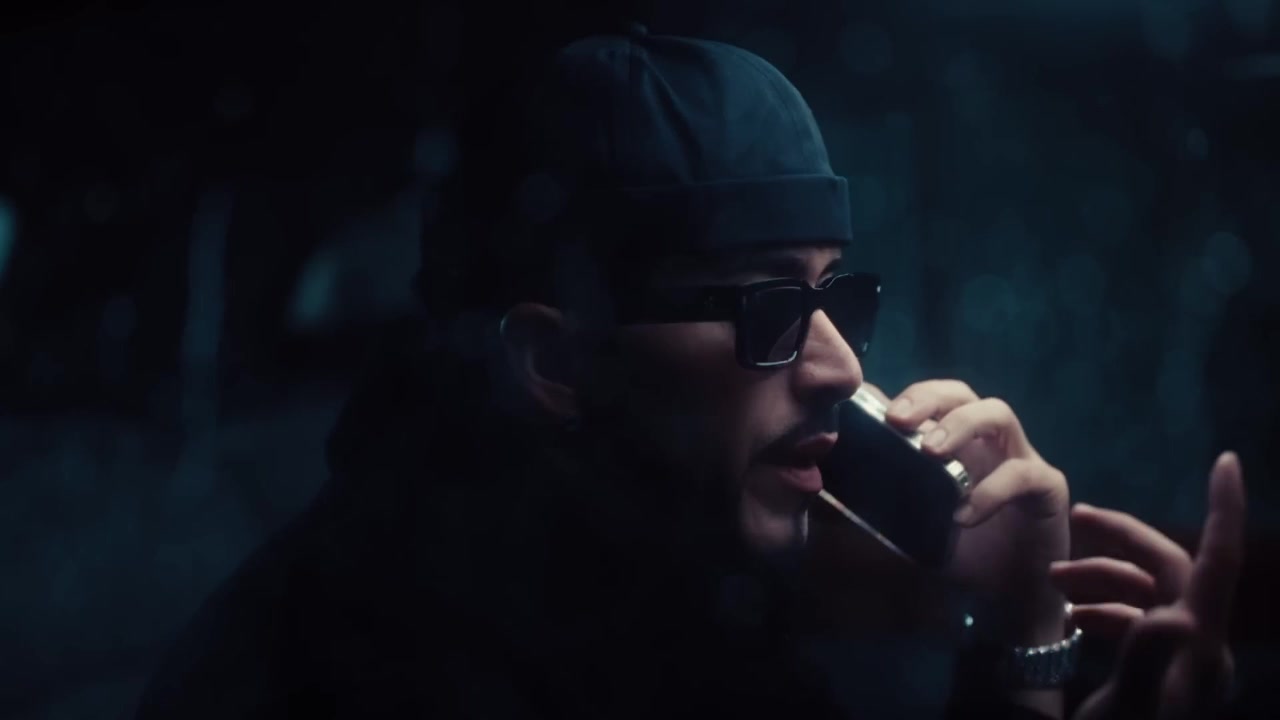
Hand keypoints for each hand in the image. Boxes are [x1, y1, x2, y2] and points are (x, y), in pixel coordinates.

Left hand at [882, 380, 1070, 637]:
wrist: (1007, 603)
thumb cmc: (960, 556)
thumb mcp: (906, 530)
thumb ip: (871, 507)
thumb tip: (817, 492)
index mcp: (951, 442)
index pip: (925, 401)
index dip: (898, 396)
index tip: (864, 408)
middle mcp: (985, 440)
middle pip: (960, 392)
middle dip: (927, 397)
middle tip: (898, 419)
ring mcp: (1019, 457)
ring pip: (998, 412)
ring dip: (961, 424)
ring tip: (931, 450)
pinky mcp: (1048, 486)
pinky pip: (1022, 474)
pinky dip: (990, 490)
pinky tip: (963, 515)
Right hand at [1069, 452, 1244, 719]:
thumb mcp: (1126, 711)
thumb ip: (1147, 660)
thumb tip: (1173, 613)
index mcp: (1200, 647)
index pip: (1216, 564)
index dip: (1224, 510)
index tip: (1225, 460)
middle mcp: (1198, 645)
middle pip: (1170, 568)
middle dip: (1122, 539)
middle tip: (1072, 516)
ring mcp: (1182, 659)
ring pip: (1149, 593)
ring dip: (1103, 578)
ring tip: (1052, 582)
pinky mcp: (1162, 671)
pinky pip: (1140, 621)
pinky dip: (1106, 609)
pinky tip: (1070, 618)